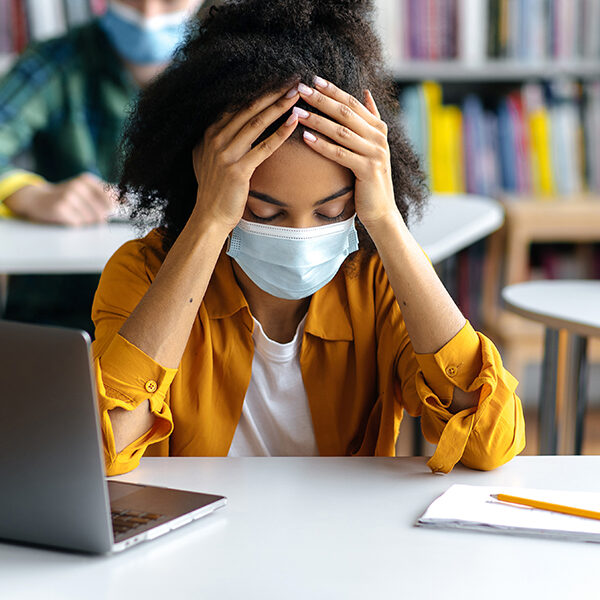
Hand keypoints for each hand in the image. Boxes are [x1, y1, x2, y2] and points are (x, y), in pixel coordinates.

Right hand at [4, 172, 115, 225]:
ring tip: (77, 216)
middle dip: (99, 218)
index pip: (111, 198)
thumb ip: (104, 194)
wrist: (37, 198)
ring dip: (86, 222)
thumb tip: (126, 200)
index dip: (113, 209)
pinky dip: (75, 224)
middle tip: (89, 217)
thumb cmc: (66, 196)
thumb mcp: (84, 189)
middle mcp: (78, 185)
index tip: (113, 213)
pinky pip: (78, 223)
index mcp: (87, 180)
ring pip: (91, 219)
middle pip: (103, 211)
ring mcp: (68, 196)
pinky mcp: (60, 207)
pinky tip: (68, 218)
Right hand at [191, 84, 299, 233]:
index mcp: (208, 133)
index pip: (236, 104)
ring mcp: (226, 154)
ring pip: (257, 123)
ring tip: (297, 93)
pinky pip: (264, 147)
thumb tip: (225, 121)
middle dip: (271, 91)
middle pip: (248, 108)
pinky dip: (281, 132)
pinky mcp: (238, 170)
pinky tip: (295, 120)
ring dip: (279, 106)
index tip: (276, 77)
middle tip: (292, 77)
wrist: (209, 216)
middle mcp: (215, 139)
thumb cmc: (214, 188)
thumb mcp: (206, 157)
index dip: (257, 89)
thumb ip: (215, 138)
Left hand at [294, 78, 399, 232]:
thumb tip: (366, 92)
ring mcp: (375, 153)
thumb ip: (370, 120)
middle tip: (300, 89)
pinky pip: (340, 154)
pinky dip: (322, 145)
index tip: (312, 79)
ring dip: (317, 120)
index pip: (353, 103)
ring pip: (341, 131)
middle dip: (322, 100)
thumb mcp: (371, 147)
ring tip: (296, 112)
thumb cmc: (370, 179)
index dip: (333, 90)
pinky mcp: (368, 169)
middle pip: (346, 113)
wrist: (381, 210)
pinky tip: (305, 137)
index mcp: (378, 128)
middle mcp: (378, 137)